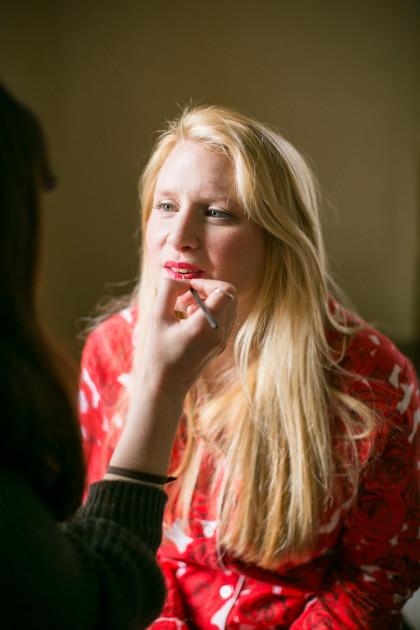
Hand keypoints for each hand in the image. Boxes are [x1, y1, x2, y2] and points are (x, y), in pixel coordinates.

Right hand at [140, 277, 236, 397]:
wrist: (165, 386)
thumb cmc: (158, 353)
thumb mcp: (157, 317)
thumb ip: (168, 291)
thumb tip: (182, 281)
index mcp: (206, 326)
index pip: (225, 290)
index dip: (207, 283)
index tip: (188, 289)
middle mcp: (220, 333)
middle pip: (230, 296)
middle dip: (208, 290)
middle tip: (186, 299)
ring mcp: (222, 341)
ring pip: (228, 307)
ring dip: (209, 301)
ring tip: (186, 311)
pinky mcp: (220, 346)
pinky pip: (224, 319)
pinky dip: (210, 313)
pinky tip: (189, 322)